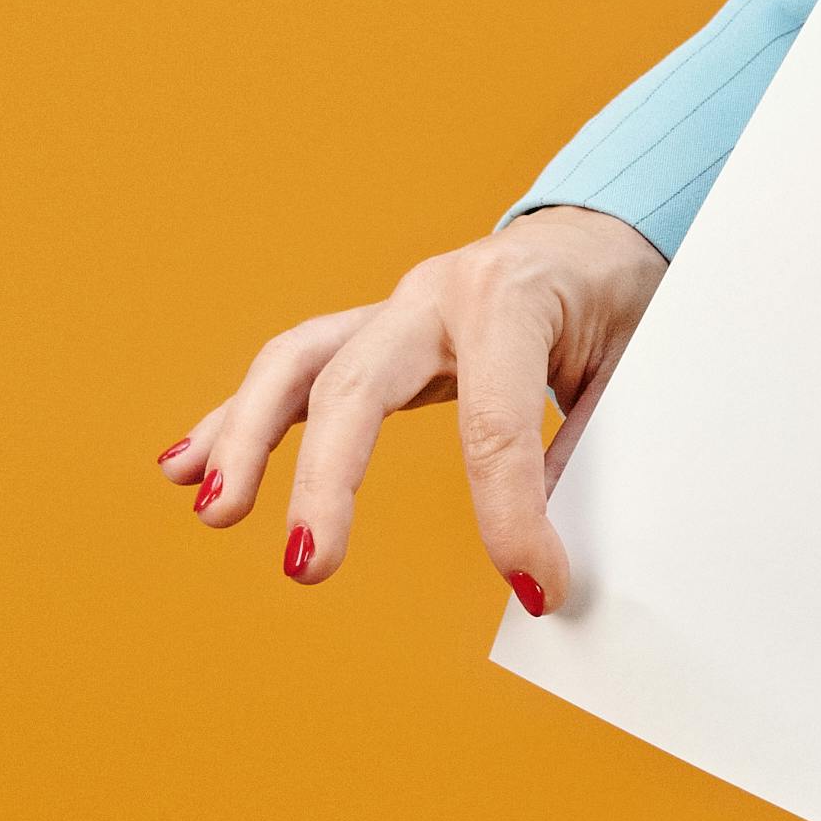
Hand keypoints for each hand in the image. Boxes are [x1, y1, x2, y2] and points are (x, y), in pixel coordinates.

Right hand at [160, 205, 664, 614]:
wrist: (600, 233)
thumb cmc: (623, 300)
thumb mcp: (635, 366)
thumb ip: (591, 452)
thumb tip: (553, 567)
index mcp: (514, 298)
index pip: (497, 421)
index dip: (510, 516)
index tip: (534, 587)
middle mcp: (438, 295)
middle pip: (359, 383)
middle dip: (327, 478)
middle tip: (307, 568)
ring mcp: (394, 310)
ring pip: (298, 363)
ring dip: (248, 438)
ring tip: (213, 512)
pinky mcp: (369, 333)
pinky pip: (293, 372)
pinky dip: (237, 419)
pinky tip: (185, 468)